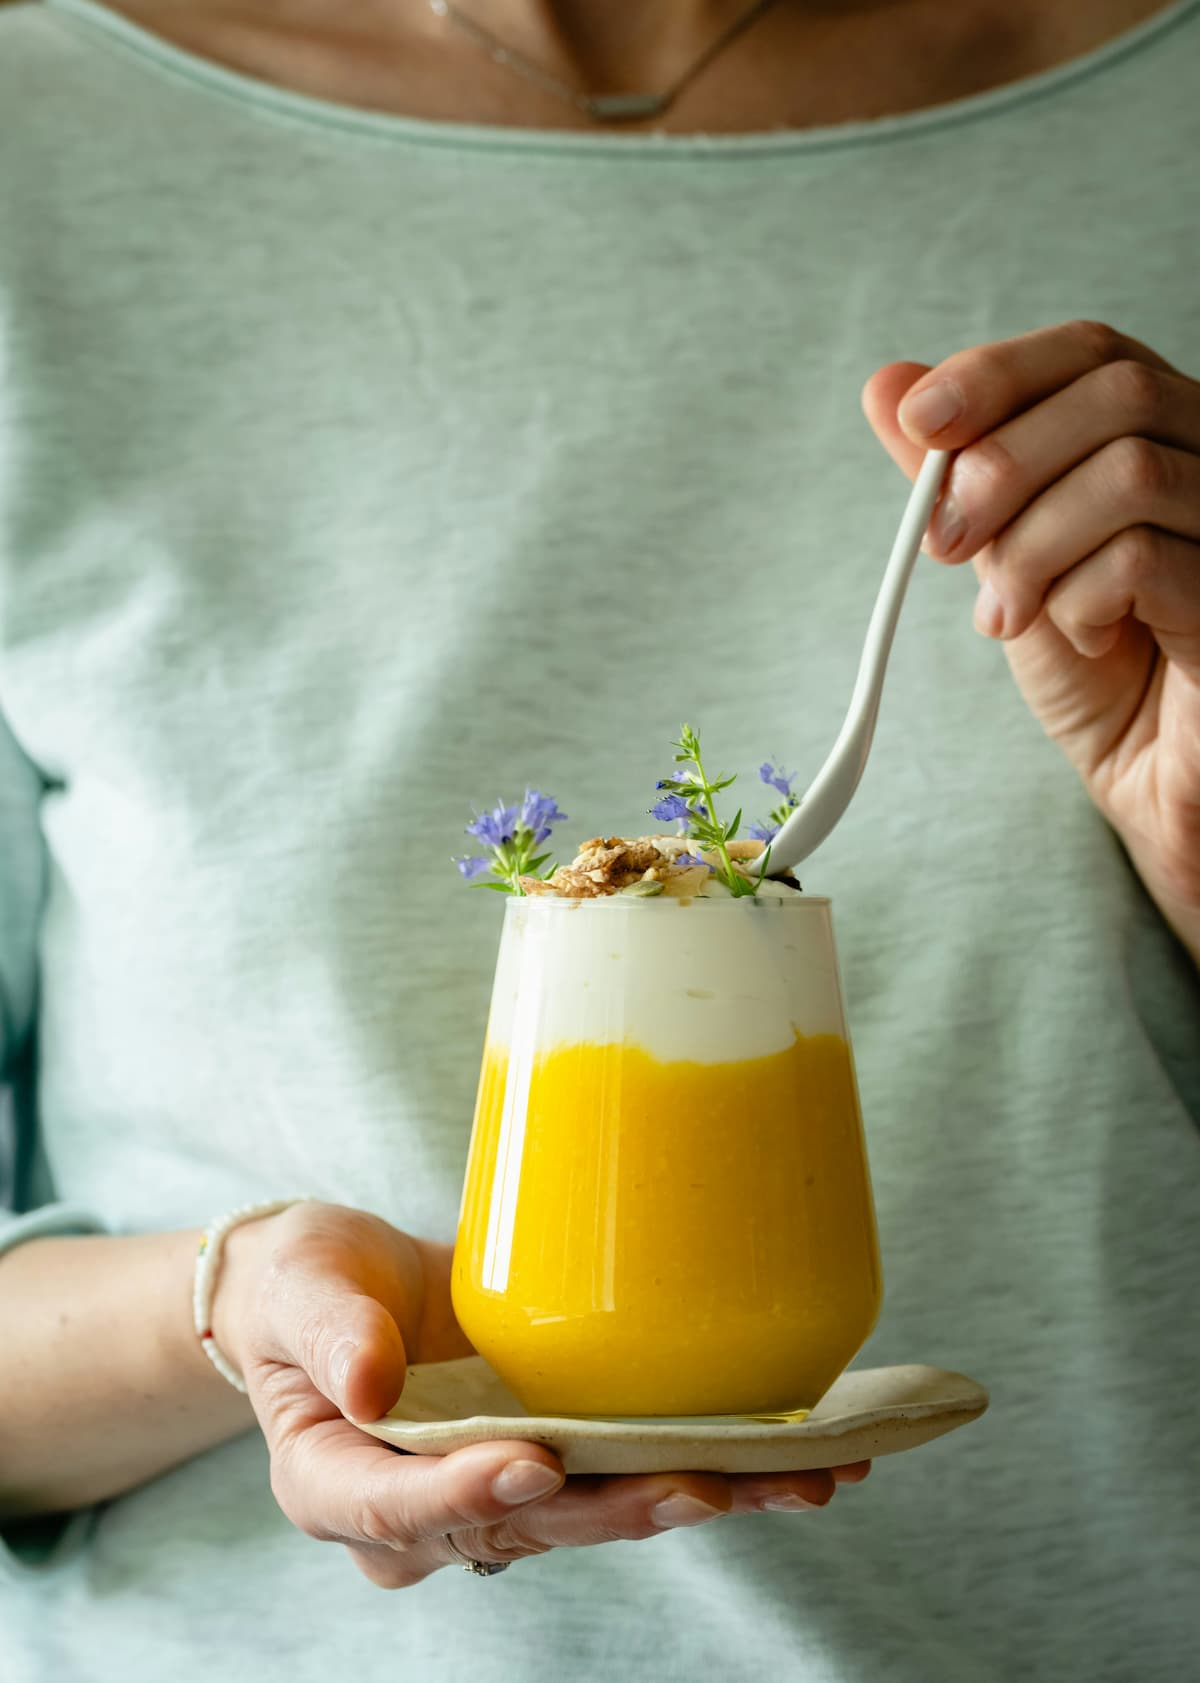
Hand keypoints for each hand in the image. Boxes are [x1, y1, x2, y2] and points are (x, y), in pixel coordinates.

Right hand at [214, 1202, 868, 1587]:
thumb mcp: (301, 1286)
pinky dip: (711, 1468)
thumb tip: (367, 1380)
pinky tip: (796, 1460)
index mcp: (339, 1485)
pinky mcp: (555, 1455)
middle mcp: (426, 1511)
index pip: (397, 1508)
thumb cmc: (305, 1286)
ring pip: (596, 1511)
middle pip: (526, 1524)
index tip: (534, 1465)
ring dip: (700, 1496)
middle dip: (620, 1509)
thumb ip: (329, 1329)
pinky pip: (627, 1474)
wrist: (342, 1290)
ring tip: (800, 1478)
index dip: (467, 1494)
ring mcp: (498, 1489)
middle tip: (706, 1486)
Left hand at [863, 320, 1199, 960]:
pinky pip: (1143, 561)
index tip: (920, 423)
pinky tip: (1080, 637)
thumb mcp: (1009, 559)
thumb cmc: (1098, 668)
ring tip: (1005, 613)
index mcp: (1164, 436)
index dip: (1000, 373)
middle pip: (1116, 395)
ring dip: (1031, 547)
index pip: (1094, 352)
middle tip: (946, 543)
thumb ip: (959, 477)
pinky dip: (1078, 602)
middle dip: (1003, 465)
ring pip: (1128, 475)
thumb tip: (890, 386)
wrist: (1151, 778)